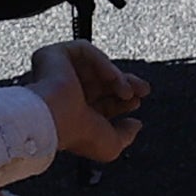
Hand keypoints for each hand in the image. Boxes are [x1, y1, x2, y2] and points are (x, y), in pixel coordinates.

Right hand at [26, 40, 142, 161]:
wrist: (53, 119)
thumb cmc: (76, 134)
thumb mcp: (111, 145)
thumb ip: (126, 136)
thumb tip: (135, 124)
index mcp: (74, 113)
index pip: (102, 101)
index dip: (122, 100)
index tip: (136, 101)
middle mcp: (65, 93)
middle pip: (102, 81)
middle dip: (126, 85)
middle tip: (143, 90)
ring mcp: (58, 73)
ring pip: (95, 66)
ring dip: (117, 76)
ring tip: (126, 89)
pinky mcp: (53, 56)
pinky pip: (83, 50)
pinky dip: (101, 61)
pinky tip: (111, 76)